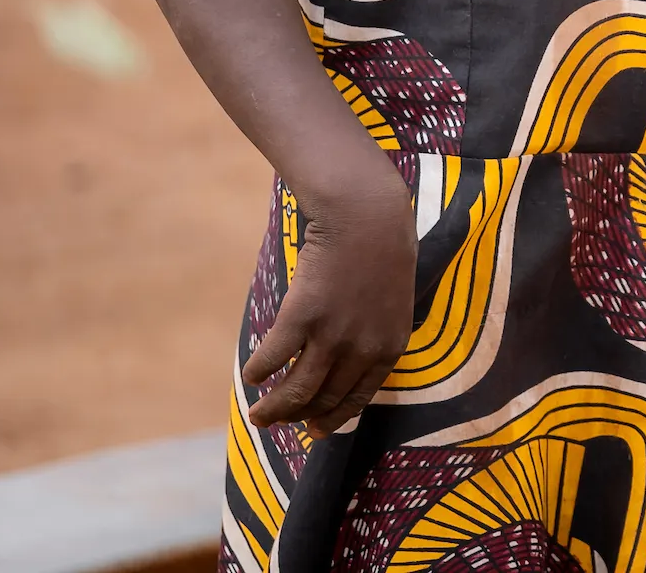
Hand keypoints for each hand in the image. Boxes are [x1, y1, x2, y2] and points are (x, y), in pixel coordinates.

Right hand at [243, 167, 415, 438]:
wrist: (367, 215)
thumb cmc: (383, 250)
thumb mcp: (393, 301)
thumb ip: (375, 333)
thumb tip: (349, 358)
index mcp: (390, 347)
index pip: (358, 398)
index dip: (334, 418)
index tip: (316, 431)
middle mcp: (363, 349)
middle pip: (324, 398)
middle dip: (298, 417)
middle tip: (276, 423)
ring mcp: (332, 335)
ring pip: (297, 390)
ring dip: (274, 408)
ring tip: (257, 416)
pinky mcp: (302, 317)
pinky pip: (273, 357)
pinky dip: (259, 371)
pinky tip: (252, 375)